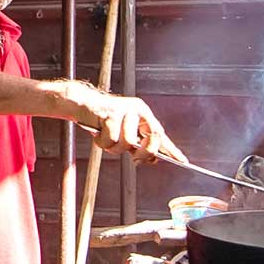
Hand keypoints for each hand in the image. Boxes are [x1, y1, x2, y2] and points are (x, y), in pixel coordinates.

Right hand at [71, 84, 186, 163]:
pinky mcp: (111, 113)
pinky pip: (111, 139)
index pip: (160, 133)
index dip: (171, 149)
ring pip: (128, 142)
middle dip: (143, 153)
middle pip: (152, 137)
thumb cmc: (102, 119)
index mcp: (142, 114)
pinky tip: (99, 135)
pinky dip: (103, 142)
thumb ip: (138, 145)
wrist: (82, 104)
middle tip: (133, 156)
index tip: (181, 160)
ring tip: (106, 140)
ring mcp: (125, 110)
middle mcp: (137, 110)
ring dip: (114, 148)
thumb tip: (153, 159)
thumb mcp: (123, 134)